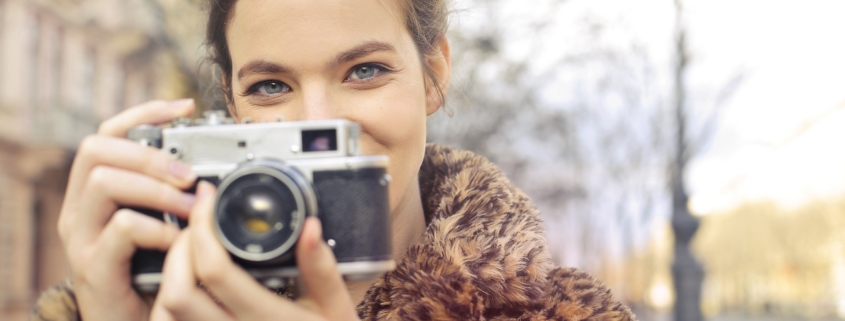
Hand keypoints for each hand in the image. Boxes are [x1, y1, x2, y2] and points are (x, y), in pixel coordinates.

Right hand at [57, 100, 197, 320]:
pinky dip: (158, 229)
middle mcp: (80, 209)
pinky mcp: (94, 267)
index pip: (107, 132)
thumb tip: (210, 167)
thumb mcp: (161, 226)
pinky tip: (179, 241)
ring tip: (191, 206)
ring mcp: (82, 238)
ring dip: (157, 188)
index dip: (144, 112)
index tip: (185, 107)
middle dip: (150, 153)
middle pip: (97, 149)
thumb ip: (172, 197)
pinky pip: (121, 228)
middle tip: (190, 174)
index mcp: (95, 192)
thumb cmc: (150, 276)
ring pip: (104, 182)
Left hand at [151, 182, 360, 320]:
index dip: (202, 228)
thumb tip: (308, 226)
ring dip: (171, 272)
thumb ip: (322, 267)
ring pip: (168, 311)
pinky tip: (191, 277)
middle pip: (177, 291)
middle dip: (178, 246)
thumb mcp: (337, 306)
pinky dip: (173, 296)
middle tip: (196, 221)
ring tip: (191, 245)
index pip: (216, 272)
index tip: (208, 200)